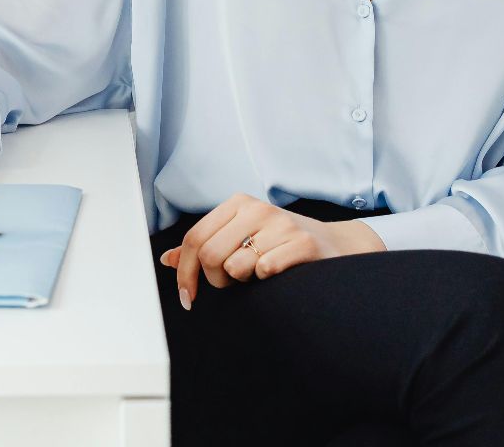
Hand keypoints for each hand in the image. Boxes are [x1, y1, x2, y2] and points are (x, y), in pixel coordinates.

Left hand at [157, 193, 385, 309]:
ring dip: (243, 282)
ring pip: (236, 266)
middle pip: (211, 254)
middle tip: (233, 285)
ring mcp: (282, 224)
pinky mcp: (303, 243)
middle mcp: (258, 209)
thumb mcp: (241, 237)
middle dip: (216, 281)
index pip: (195, 239)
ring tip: (257, 276)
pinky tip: (278, 276)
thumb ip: (206, 247)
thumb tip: (167, 259)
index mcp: (238, 204)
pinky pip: (265, 270)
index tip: (188, 299)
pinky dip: (267, 280)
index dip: (186, 273)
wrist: (335, 245)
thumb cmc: (281, 244)